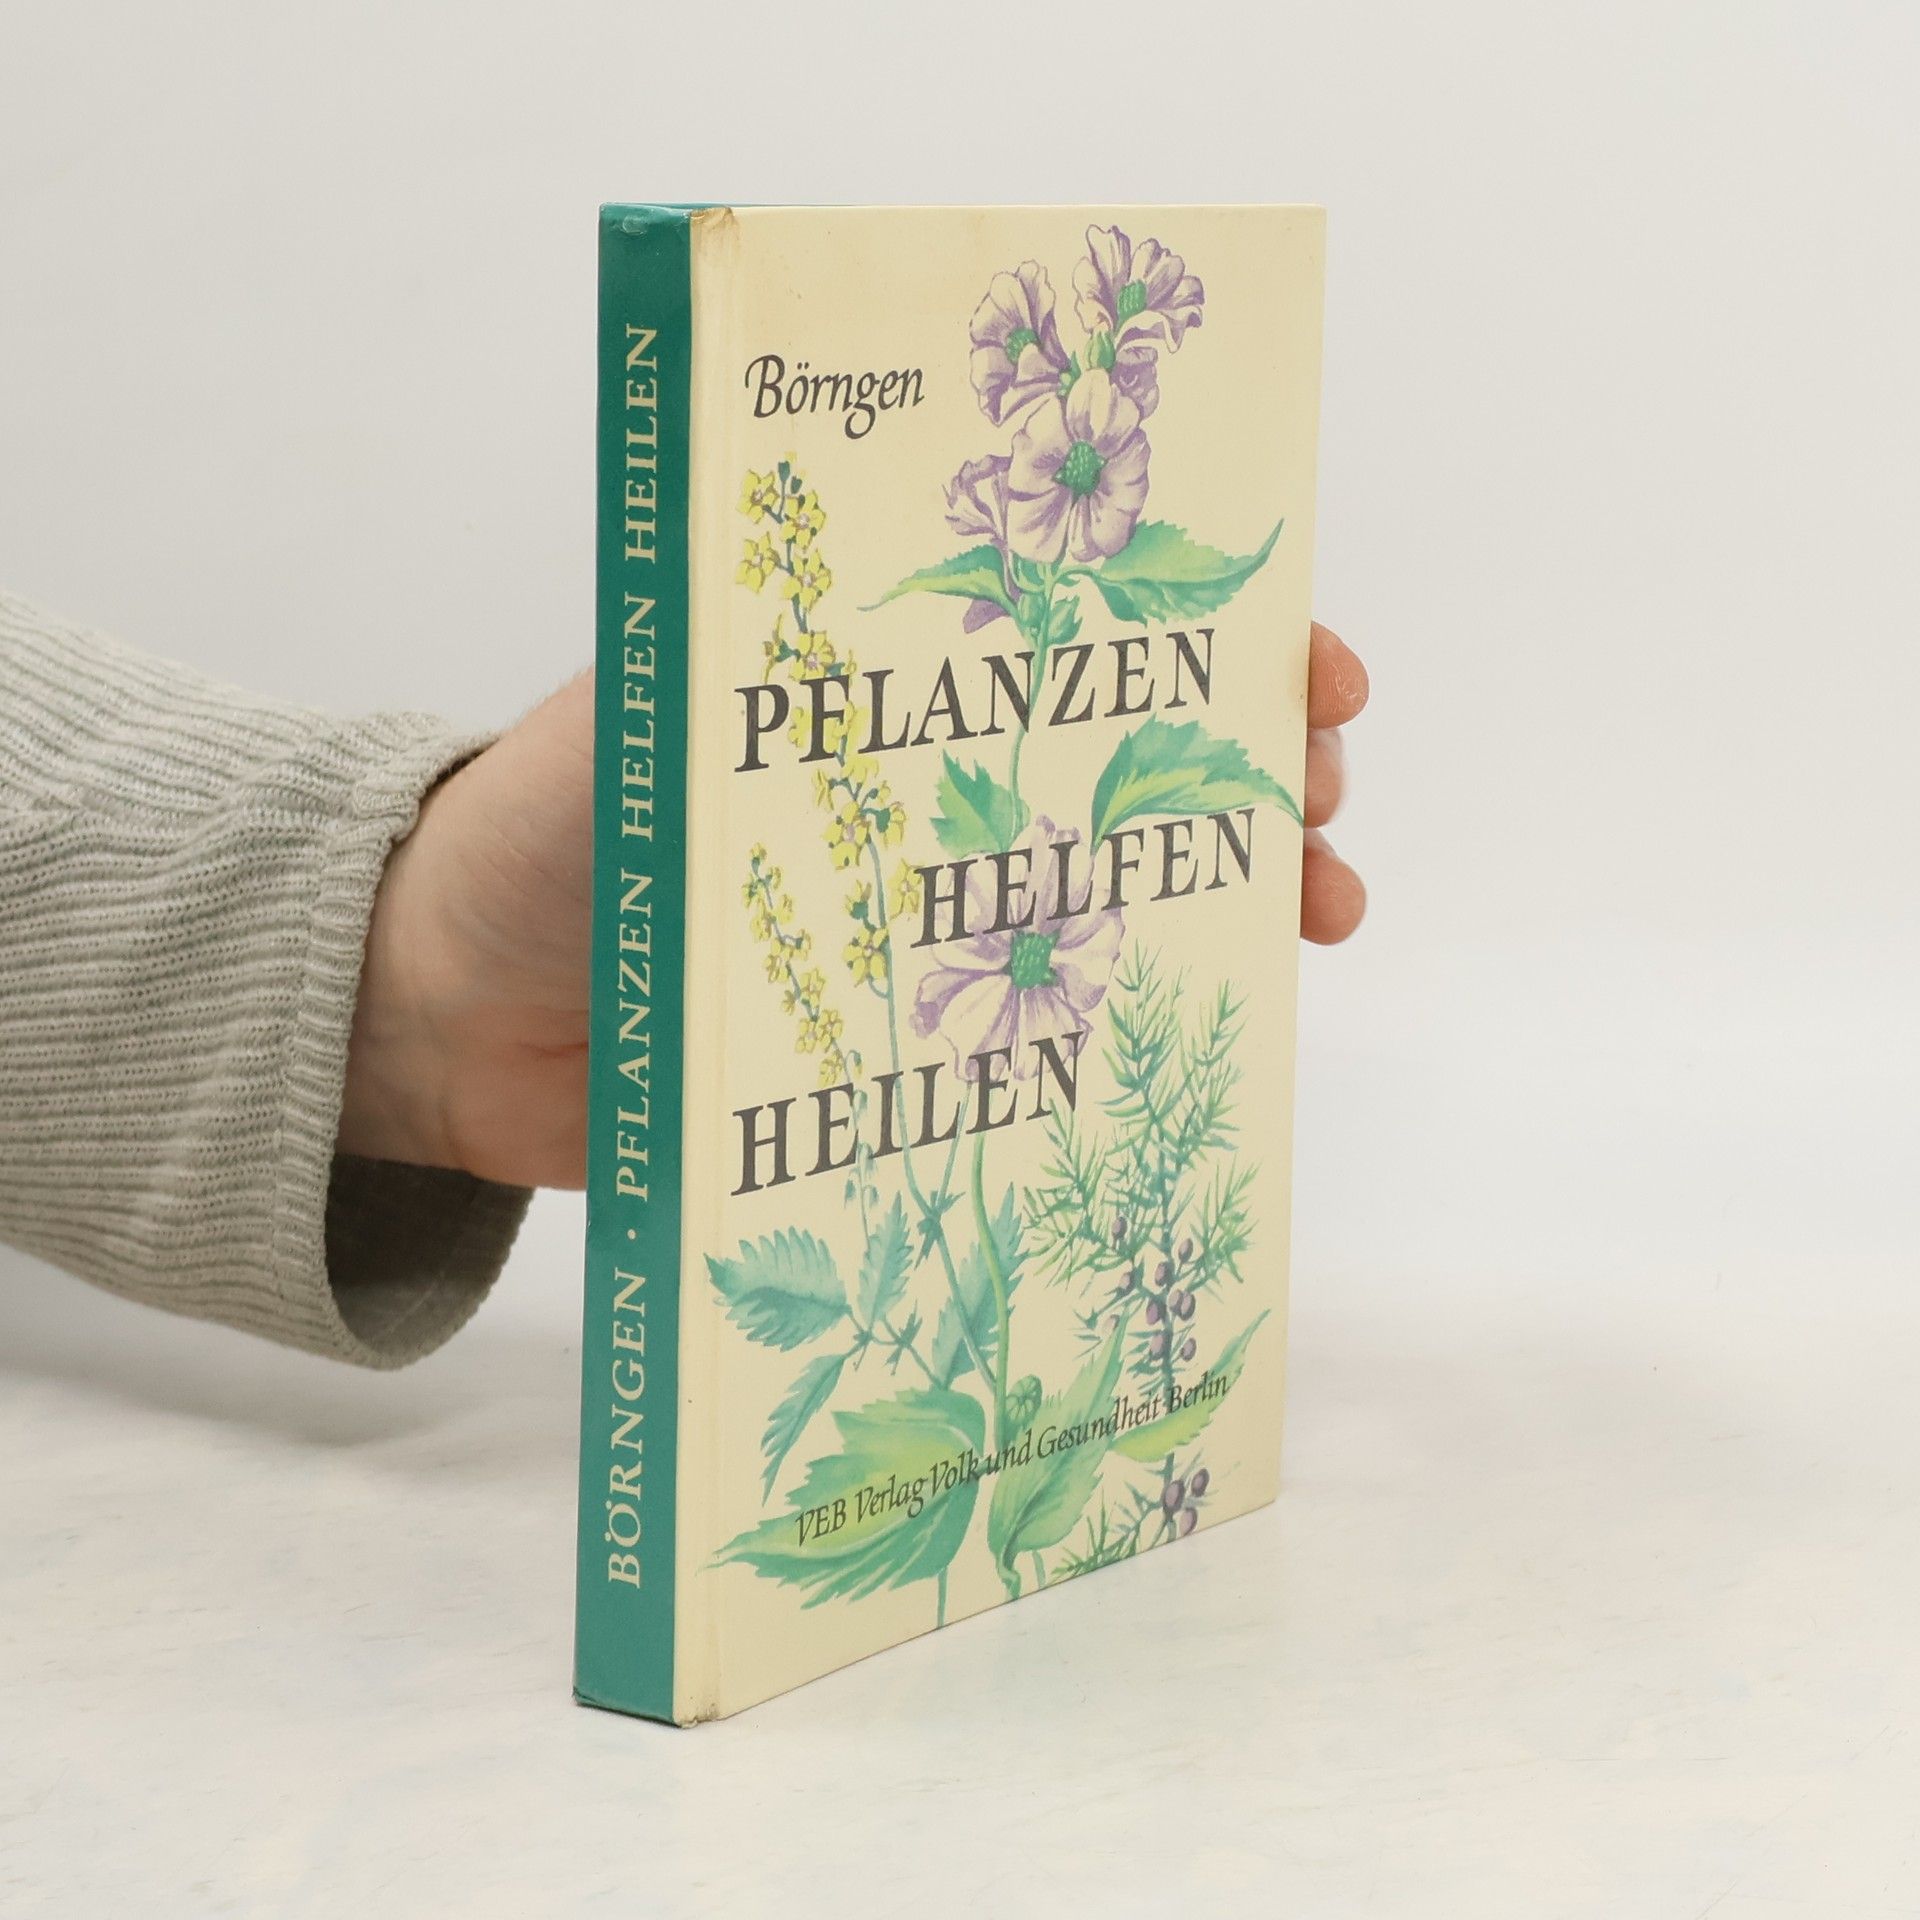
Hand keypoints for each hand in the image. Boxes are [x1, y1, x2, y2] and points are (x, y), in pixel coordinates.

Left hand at [340, 626, 1369, 1189]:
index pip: (1069, 642)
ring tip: (1325, 914)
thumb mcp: (637, 730)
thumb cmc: (528, 844)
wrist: (444, 1019)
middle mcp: (920, 803)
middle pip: (1122, 766)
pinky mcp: (905, 1046)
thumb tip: (906, 669)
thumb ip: (753, 695)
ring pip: (1115, 896)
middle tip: (1319, 790)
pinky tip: (1218, 1027)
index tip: (1302, 664)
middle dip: (1247, 765)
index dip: (1201, 642)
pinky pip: (1043, 1034)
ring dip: (1236, 898)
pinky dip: (1135, 1022)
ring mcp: (924, 927)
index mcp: (874, 700)